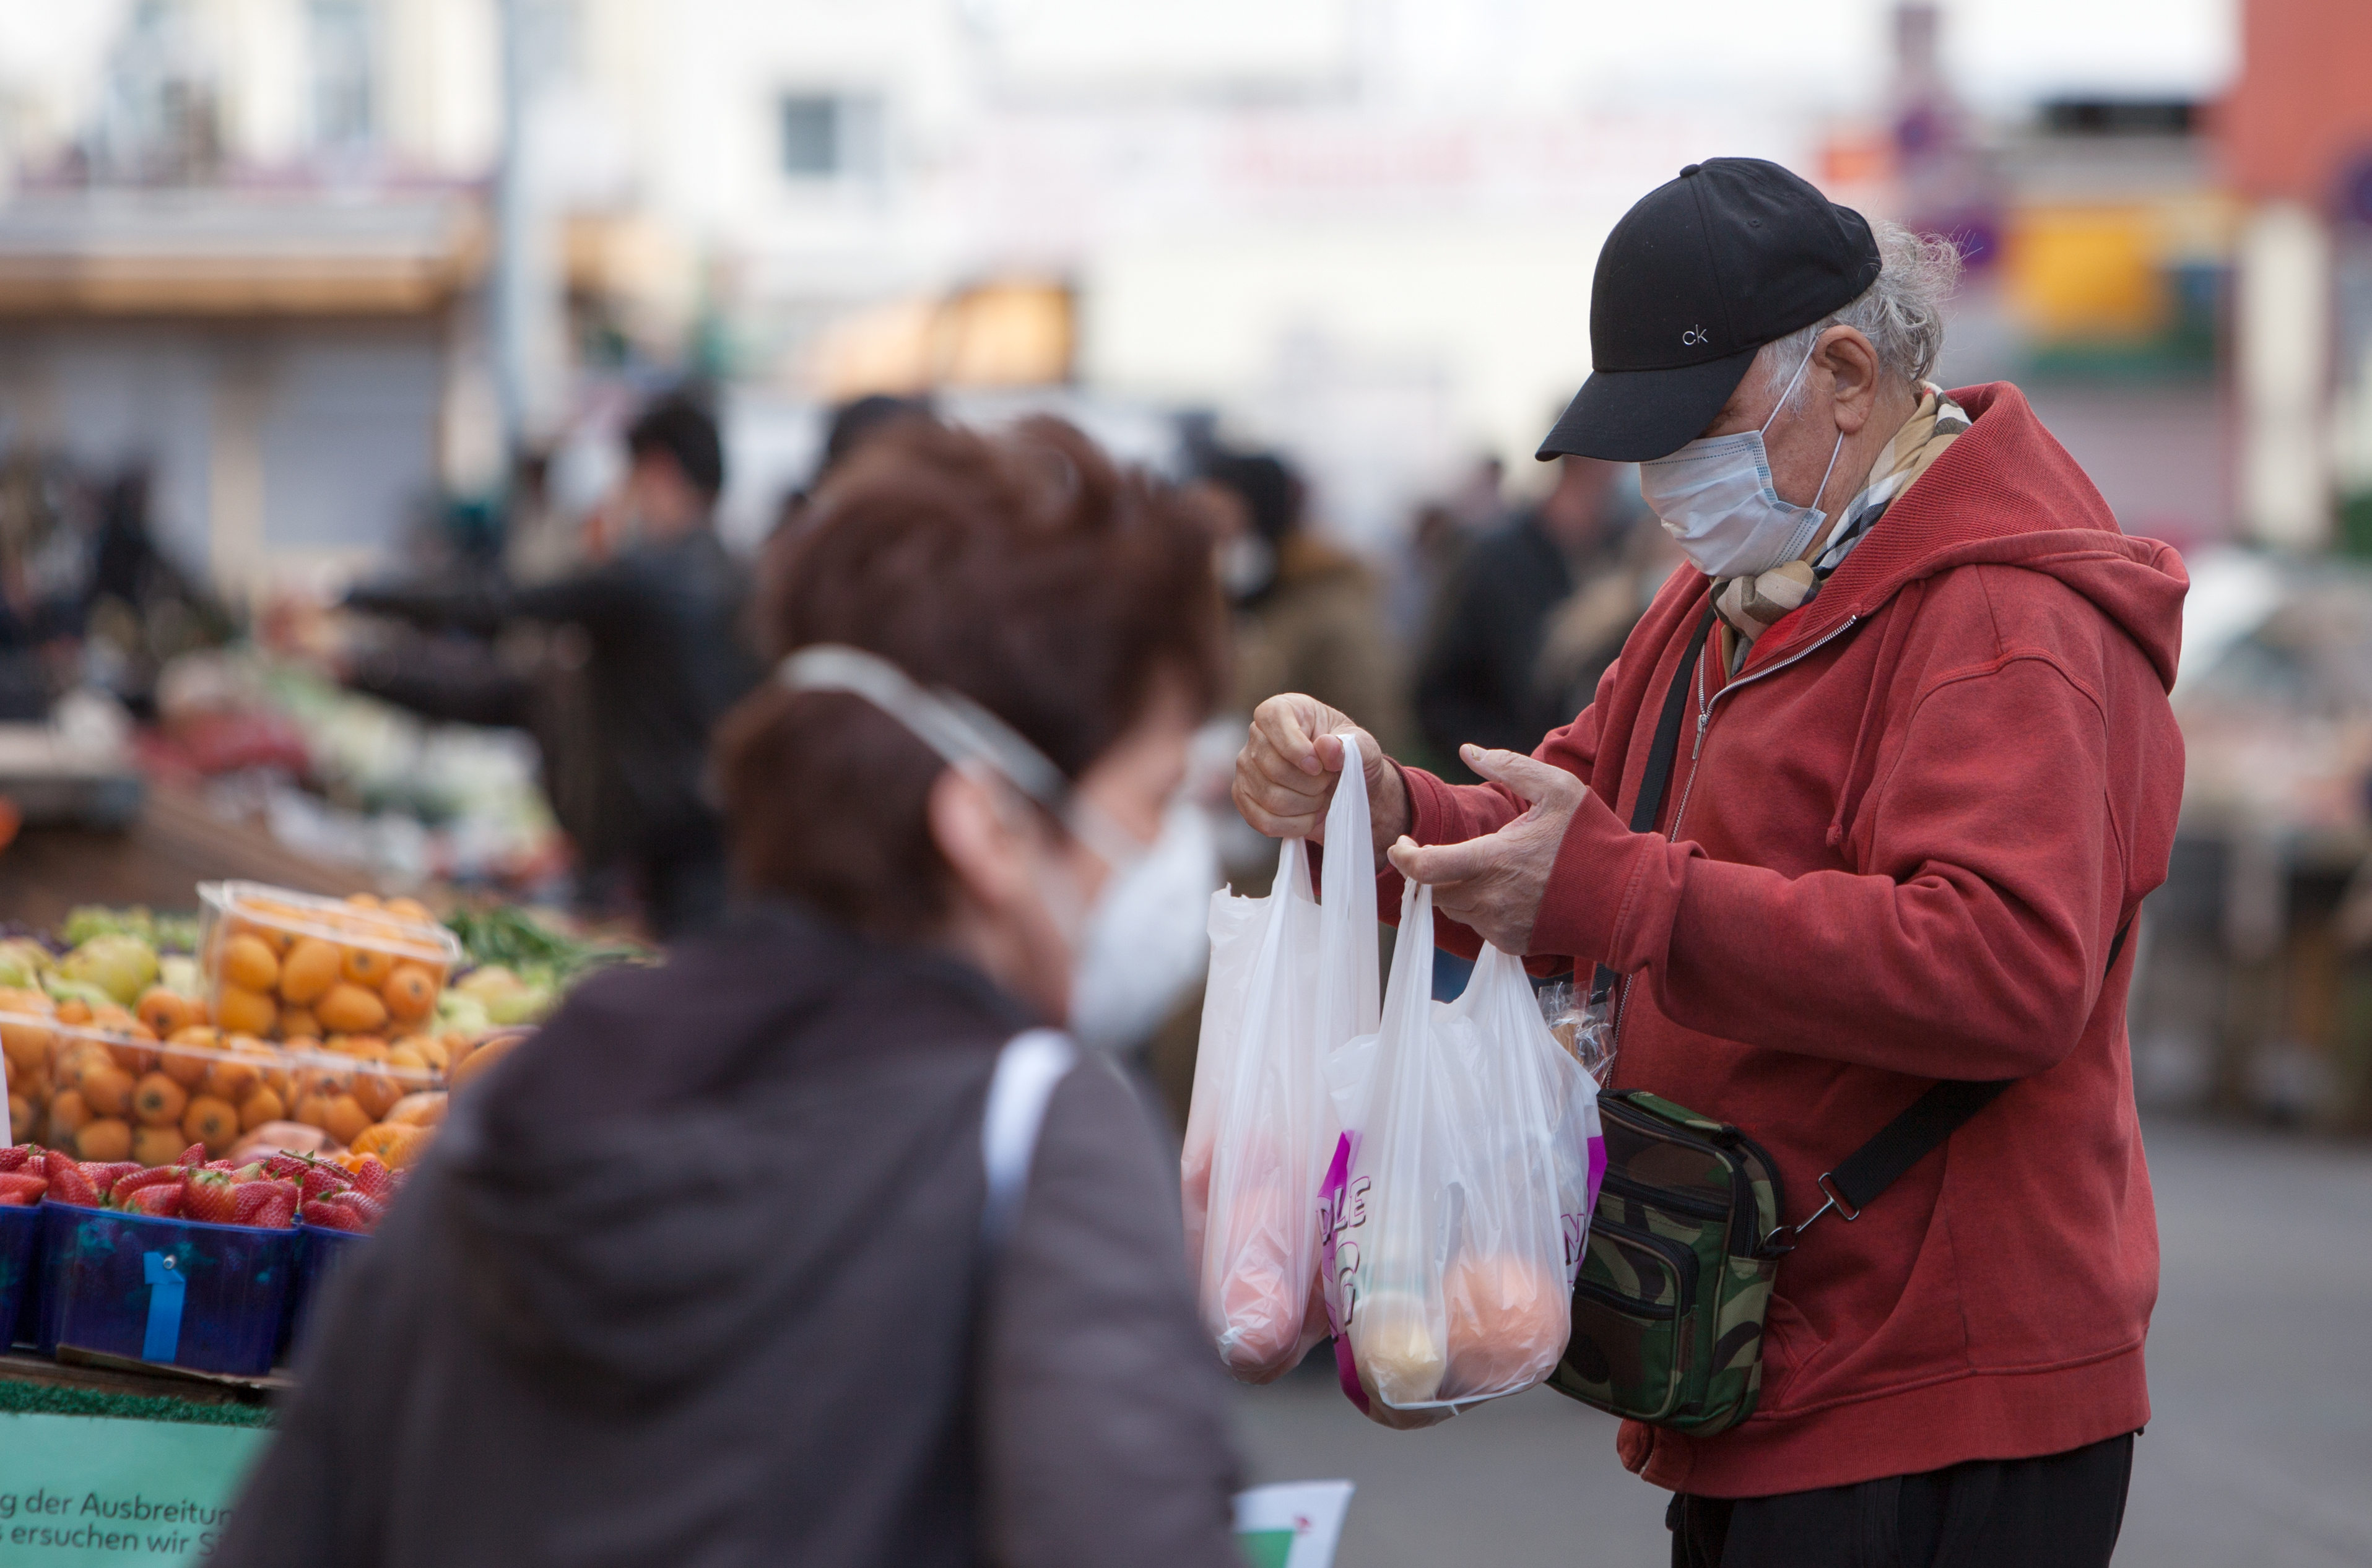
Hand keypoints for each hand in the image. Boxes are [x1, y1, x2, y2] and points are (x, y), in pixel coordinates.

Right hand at [1232, 693, 1408, 851]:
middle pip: (1274, 768)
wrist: (1341, 783)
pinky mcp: (1244, 797)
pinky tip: (1309, 816)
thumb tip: (1327, 747)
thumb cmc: (1348, 755)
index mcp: (1282, 709)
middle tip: (1328, 783)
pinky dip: (1295, 826)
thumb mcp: (1362, 746)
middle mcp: (1257, 735)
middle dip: (1311, 785)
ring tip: (1321, 797)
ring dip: (1307, 806)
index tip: (1320, 767)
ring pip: (1271, 798)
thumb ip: (1350, 745)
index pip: (1274, 720)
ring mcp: (1246, 767)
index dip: (1296, 748)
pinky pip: (1264, 821)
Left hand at [1385, 744, 1584, 955]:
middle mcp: (1492, 900)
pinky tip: (1507, 890)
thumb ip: (1510, 766)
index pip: (1426, 869)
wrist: (1630, 900)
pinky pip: (1478, 926)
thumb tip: (1467, 750)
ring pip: (1454, 910)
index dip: (1404, 858)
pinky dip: (1480, 907)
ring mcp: (1501, 927)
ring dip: (1457, 889)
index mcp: (1497, 860)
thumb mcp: (1559, 789)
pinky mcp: (1512, 944)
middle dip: (1433, 871)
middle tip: (1443, 852)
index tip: (1400, 845)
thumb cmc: (1595, 840)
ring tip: (1485, 867)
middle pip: (1435, 891)